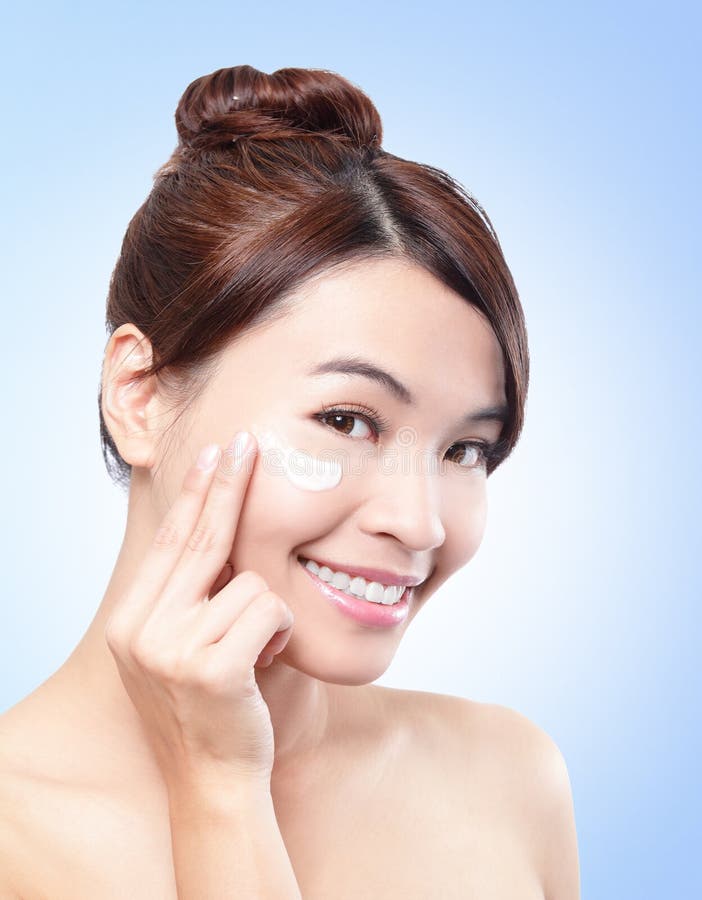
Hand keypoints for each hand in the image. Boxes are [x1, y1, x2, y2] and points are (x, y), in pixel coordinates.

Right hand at [104, 432, 294, 788]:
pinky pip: (270, 611)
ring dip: (268, 617)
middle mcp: (141, 629)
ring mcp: (172, 649)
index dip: (197, 494)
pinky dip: (281, 635)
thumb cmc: (210, 708)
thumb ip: (191, 595)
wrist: (213, 781)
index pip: (171, 543)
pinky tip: (265, 666)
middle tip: (247, 442)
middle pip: (200, 540)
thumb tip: (217, 527)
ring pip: (250, 582)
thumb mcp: (183, 646)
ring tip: (255, 655)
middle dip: (228, 486)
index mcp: (132, 620)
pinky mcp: (211, 668)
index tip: (216, 454)